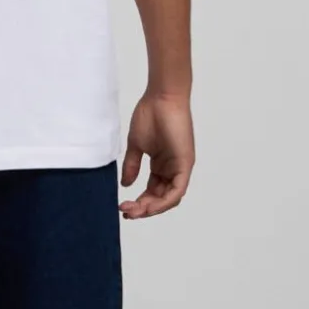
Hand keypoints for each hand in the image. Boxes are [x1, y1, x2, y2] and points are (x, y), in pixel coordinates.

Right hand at [119, 93, 194, 219]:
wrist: (161, 98)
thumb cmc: (150, 115)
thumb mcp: (137, 146)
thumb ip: (132, 165)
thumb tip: (126, 184)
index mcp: (162, 165)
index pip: (153, 192)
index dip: (139, 203)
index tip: (123, 206)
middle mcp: (173, 169)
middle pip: (160, 198)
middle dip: (143, 209)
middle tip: (125, 211)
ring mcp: (180, 167)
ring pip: (169, 198)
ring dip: (151, 208)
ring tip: (133, 211)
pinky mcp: (185, 164)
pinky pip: (177, 190)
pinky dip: (164, 202)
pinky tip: (148, 206)